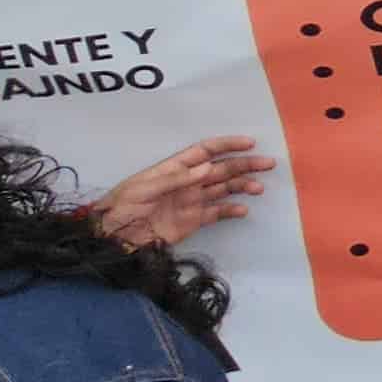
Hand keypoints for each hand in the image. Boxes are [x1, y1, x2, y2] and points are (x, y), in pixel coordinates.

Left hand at [91, 136, 274, 249]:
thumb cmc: (123, 206)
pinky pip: (217, 213)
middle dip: (245, 164)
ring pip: (224, 189)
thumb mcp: (144, 188)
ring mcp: (192, 201)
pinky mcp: (193, 222)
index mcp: (175, 168)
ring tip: (258, 188)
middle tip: (268, 164)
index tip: (250, 143)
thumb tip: (208, 168)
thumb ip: (177, 179)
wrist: (113, 237)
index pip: (206, 151)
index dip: (227, 145)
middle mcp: (188, 182)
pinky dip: (231, 210)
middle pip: (221, 169)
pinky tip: (243, 210)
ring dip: (242, 186)